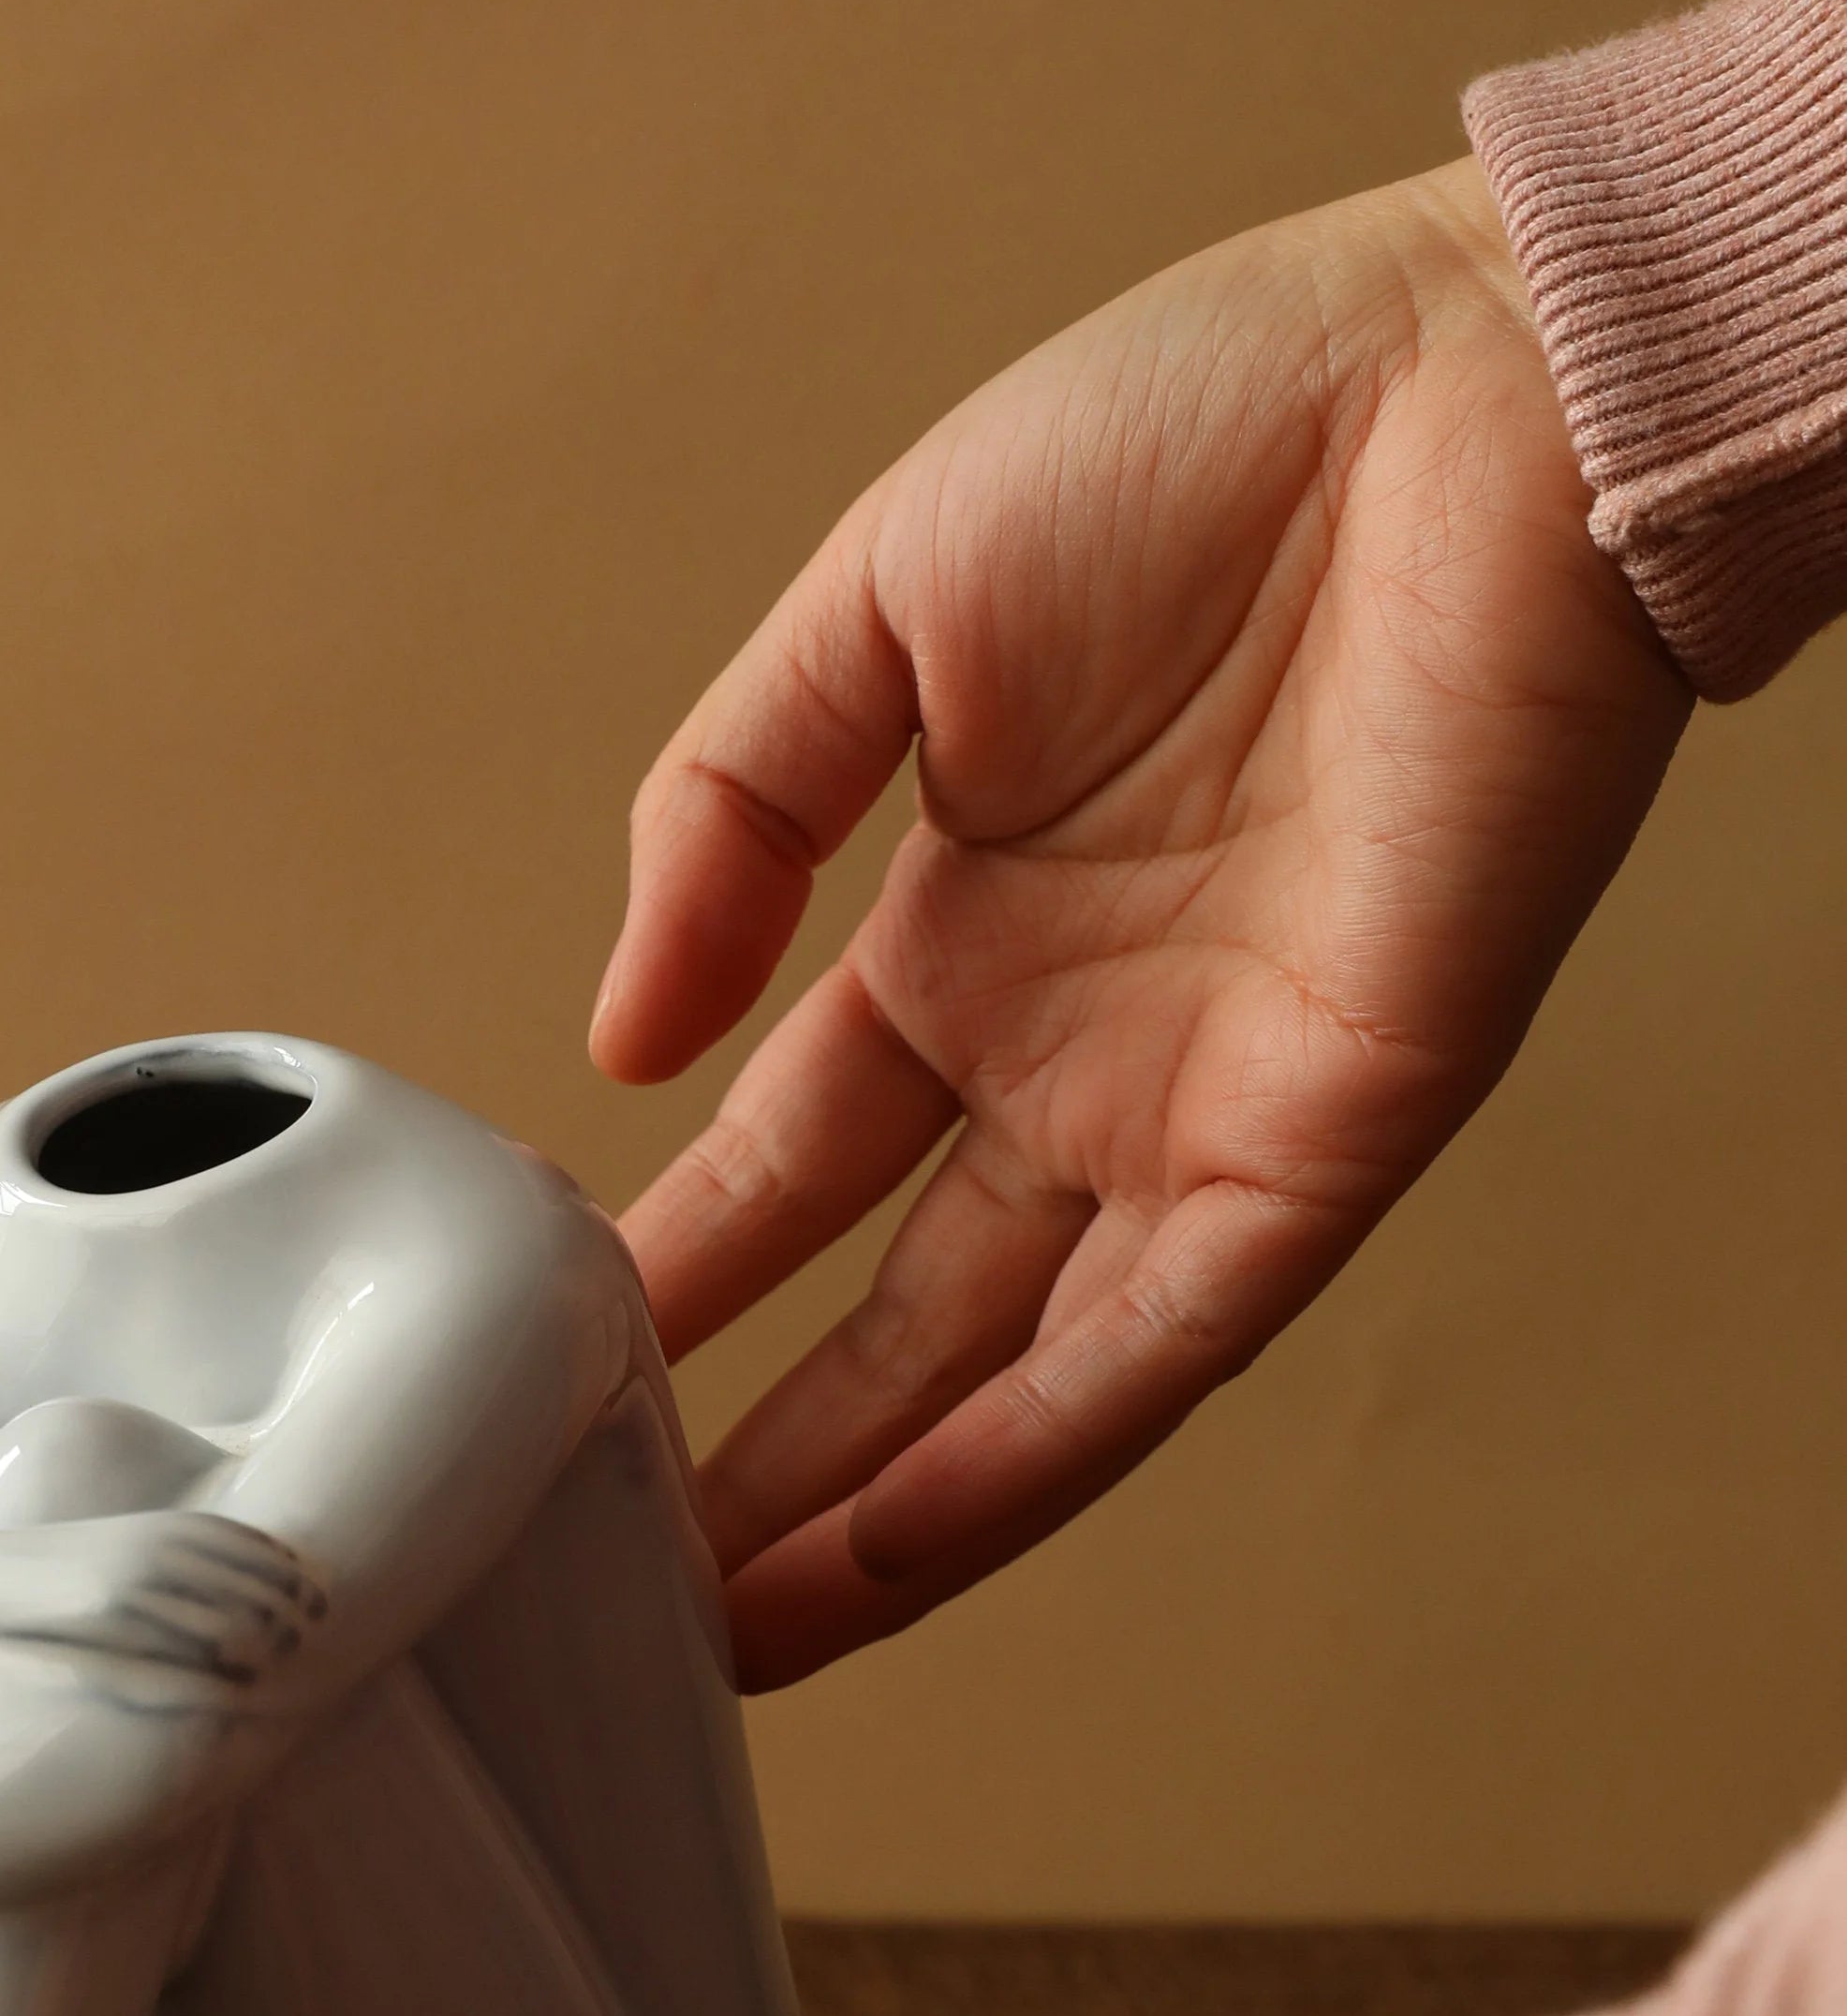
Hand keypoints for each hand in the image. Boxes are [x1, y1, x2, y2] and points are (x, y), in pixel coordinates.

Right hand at [10, 1511, 326, 1684]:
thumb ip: (170, 1551)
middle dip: (292, 1608)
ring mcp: (138, 1581)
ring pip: (226, 1617)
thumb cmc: (57, 1567)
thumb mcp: (120, 1545)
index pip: (252, 1543)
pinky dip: (216, 1672)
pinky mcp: (113, 1617)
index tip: (321, 1592)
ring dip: (265, 1644)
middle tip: (321, 1635)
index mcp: (166, 1526)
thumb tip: (221, 1577)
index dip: (292, 1570)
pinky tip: (239, 1691)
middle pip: (253, 1579)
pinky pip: (178, 1650)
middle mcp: (159, 1547)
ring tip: (293, 1670)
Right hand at [598, 162, 1688, 1680]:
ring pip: (1012, 1370)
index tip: (546, 1383)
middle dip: (754, 1455)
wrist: (1468, 379)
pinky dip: (1026, 1457)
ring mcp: (1196, 1104)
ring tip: (719, 1635)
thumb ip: (728, 815)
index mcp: (962, 927)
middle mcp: (1075, 1048)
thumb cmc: (1208, 430)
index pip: (790, 1163)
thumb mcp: (878, 604)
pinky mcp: (1324, 1127)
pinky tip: (891, 1550)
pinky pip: (1162, 1342)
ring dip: (869, 1511)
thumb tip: (627, 1039)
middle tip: (611, 1583)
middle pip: (891, 1309)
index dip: (675, 1282)